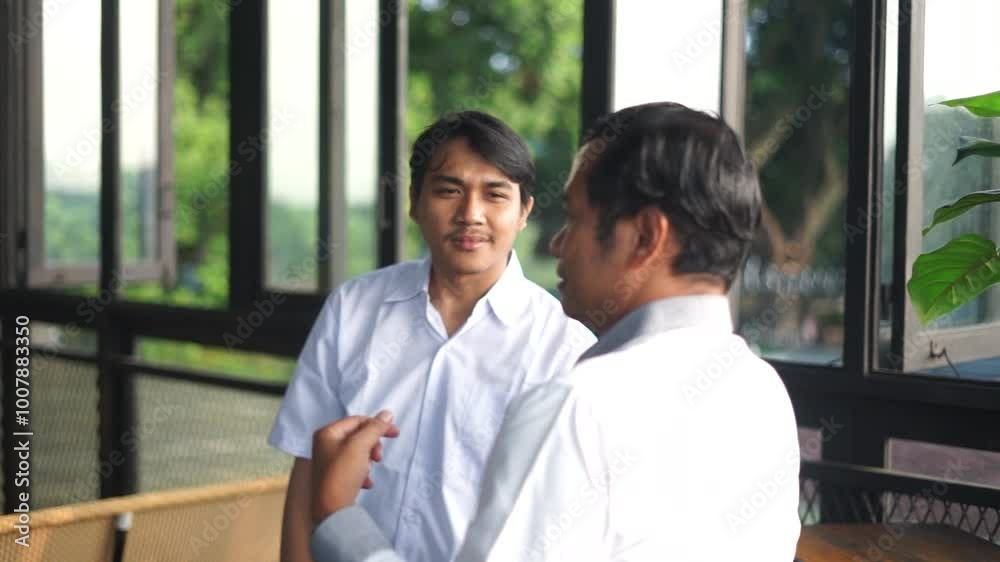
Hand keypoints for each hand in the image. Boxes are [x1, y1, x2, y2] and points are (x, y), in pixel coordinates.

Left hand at [311, 410, 399, 524]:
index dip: (377, 425)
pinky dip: (363, 473)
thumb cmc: (342, 473)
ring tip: (369, 471)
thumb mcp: (360, 446)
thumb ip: (374, 428)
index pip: (357, 420)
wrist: (331, 511)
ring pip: (358, 453)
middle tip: (378, 457)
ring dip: (368, 460)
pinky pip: (353, 468)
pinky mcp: (335, 478)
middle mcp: (325, 445)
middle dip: (372, 445)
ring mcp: (329, 462)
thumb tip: (387, 413)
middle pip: (358, 436)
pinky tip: (366, 483)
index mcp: (327, 433)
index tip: (396, 433)